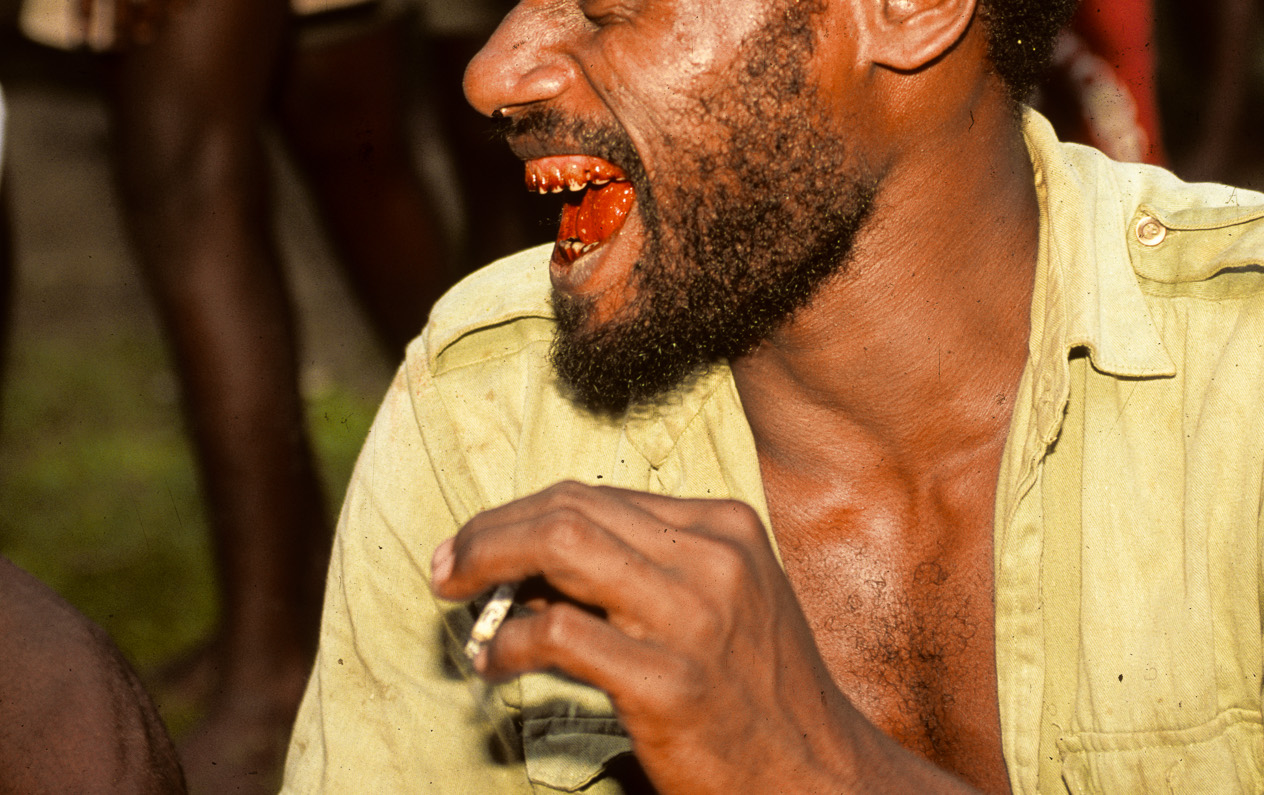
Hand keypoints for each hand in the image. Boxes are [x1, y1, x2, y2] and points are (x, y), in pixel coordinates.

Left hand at [432, 483, 975, 794]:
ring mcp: (693, 617)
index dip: (521, 515)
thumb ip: (647, 571)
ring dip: (488, 564)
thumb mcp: (722, 604)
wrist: (816, 776)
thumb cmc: (756, 694)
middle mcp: (712, 558)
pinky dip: (508, 641)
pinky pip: (559, 635)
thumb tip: (535, 565)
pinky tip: (493, 660)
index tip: (478, 543)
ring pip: (561, 547)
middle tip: (447, 565)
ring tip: (456, 597)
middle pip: (570, 509)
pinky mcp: (668, 682)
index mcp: (724, 527)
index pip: (596, 496)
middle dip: (491, 531)